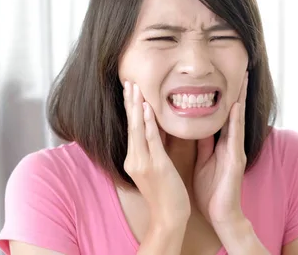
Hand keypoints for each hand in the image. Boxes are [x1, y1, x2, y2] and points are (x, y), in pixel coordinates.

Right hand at [123, 81, 190, 225]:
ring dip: (136, 106)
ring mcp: (143, 163)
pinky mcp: (155, 166)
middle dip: (129, 101)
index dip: (130, 107)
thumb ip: (157, 146)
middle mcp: (134, 158)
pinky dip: (148, 124)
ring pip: (138, 129)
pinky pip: (151, 141)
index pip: (132, 128)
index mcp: (134, 158)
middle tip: (128, 80)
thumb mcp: (159, 165)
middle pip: (130, 124)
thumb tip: (159, 127)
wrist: (169, 216)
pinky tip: (146, 109)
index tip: (130, 88)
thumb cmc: (166, 192)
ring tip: (135, 88)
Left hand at [193, 72, 248, 226]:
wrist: (221, 216)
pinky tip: (236, 106)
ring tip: (243, 80)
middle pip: (234, 113)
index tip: (223, 78)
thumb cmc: (212, 192)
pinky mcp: (235, 160)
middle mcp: (232, 144)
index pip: (223, 116)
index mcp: (222, 144)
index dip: (224, 97)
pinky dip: (235, 120)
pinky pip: (234, 136)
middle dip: (238, 92)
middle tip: (242, 70)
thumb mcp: (204, 162)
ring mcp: (235, 150)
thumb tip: (198, 127)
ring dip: (240, 99)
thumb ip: (204, 145)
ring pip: (237, 119)